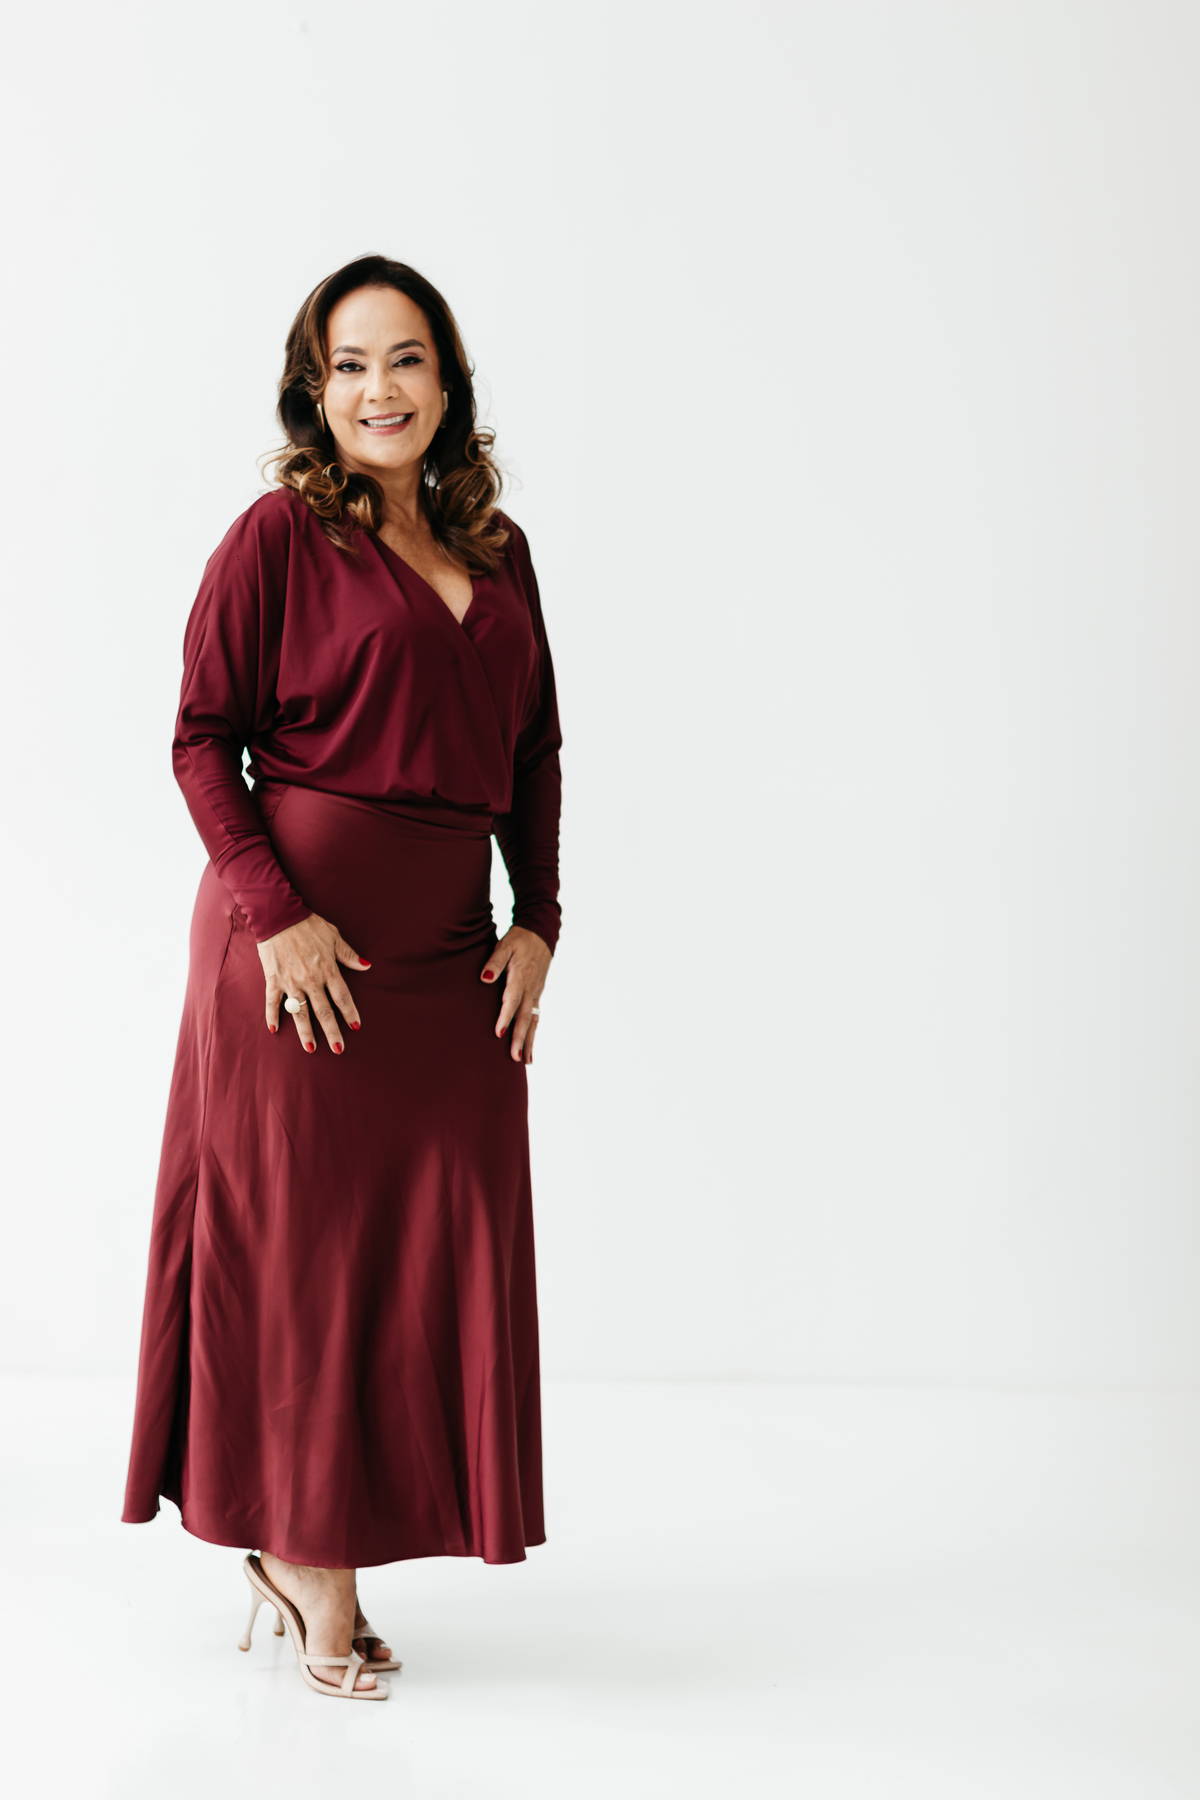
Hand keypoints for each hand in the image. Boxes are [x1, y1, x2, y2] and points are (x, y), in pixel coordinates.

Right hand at [258, 912, 369, 1054]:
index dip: (350, 1013)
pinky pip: (273, 1002)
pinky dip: (272, 1016)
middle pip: (323, 1011)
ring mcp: (291, 982)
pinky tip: (274, 1030)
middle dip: (332, 1031)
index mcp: (327, 969)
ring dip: (306, 1032)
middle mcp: (310, 980)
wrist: (279, 915)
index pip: (342, 997)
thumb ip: (348, 954)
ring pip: (299, 1013)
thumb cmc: (308, 924)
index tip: (356, 1027)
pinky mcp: (273, 980)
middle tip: (338, 1049)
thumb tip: (367, 966)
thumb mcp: (333, 936)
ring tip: (311, 1049)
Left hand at [481, 926, 550, 1063]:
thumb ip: (495, 961)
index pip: (512, 999)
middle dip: (520, 1038)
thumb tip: (485, 978)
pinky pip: (536, 1016)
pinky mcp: (537, 994)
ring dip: (529, 1040)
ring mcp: (536, 992)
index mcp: (521, 976)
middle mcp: (531, 988)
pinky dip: (533, 1033)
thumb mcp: (505, 944)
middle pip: (525, 1016)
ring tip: (525, 1060)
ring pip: (533, 1020)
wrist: (541, 934)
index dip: (506, 1016)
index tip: (499, 1033)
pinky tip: (530, 1047)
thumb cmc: (519, 939)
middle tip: (515, 1057)